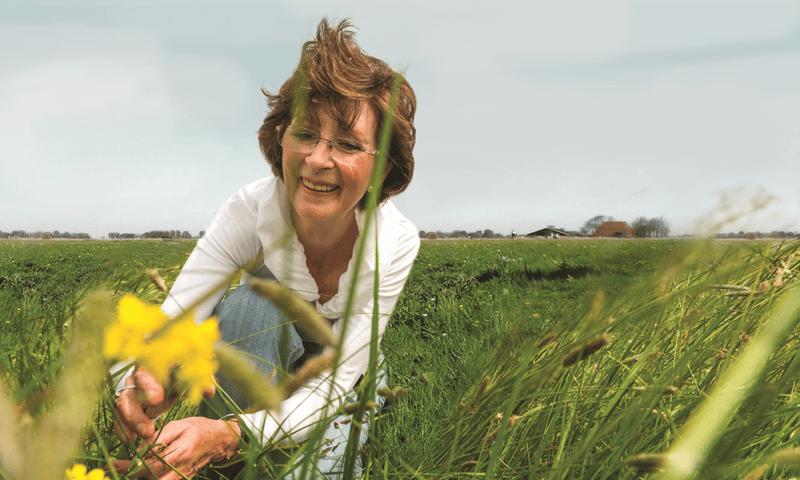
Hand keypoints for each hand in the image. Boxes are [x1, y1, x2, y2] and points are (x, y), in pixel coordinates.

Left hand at [108, 417, 241, 479]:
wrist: (219, 441)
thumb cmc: (199, 428)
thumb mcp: (178, 426)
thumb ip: (158, 438)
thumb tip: (138, 450)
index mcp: (180, 453)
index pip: (150, 465)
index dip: (129, 467)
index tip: (112, 465)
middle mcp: (180, 470)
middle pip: (151, 479)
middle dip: (132, 475)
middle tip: (115, 469)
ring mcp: (181, 477)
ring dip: (141, 476)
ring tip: (125, 469)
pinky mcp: (181, 479)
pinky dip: (151, 476)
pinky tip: (142, 469)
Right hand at [114, 367, 214, 443]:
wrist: (176, 373)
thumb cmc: (185, 372)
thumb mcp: (195, 374)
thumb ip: (202, 381)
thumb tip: (208, 392)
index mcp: (153, 366)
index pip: (145, 373)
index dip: (148, 386)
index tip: (157, 398)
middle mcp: (137, 378)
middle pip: (128, 395)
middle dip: (135, 415)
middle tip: (147, 431)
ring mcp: (131, 393)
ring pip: (121, 409)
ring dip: (129, 426)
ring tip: (142, 439)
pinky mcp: (129, 406)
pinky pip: (120, 419)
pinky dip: (124, 431)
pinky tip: (132, 442)